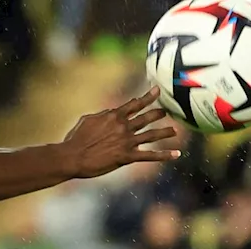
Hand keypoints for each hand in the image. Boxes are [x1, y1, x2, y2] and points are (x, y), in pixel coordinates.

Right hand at [61, 87, 179, 178]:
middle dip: (158, 113)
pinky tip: (177, 154)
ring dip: (165, 132)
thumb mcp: (88, 119)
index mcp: (114, 116)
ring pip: (152, 135)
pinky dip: (165, 155)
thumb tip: (111, 112)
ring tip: (175, 131)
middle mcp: (123, 126)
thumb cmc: (76, 139)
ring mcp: (127, 141)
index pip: (134, 104)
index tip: (157, 90)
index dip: (147, 97)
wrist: (72, 156)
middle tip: (167, 111)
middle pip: (146, 117)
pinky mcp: (127, 156)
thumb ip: (102, 114)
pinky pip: (150, 156)